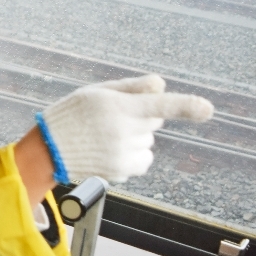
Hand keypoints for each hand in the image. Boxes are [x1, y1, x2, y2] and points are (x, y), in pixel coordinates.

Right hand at [40, 74, 213, 183]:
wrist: (48, 150)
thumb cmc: (71, 115)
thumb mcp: (97, 92)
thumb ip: (132, 87)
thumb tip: (162, 84)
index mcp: (117, 107)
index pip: (158, 105)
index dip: (186, 106)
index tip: (208, 109)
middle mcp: (122, 131)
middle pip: (155, 120)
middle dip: (141, 116)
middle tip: (111, 118)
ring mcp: (123, 153)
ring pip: (149, 141)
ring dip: (135, 137)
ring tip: (104, 137)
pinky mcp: (122, 170)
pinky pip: (144, 160)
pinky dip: (133, 155)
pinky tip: (110, 151)